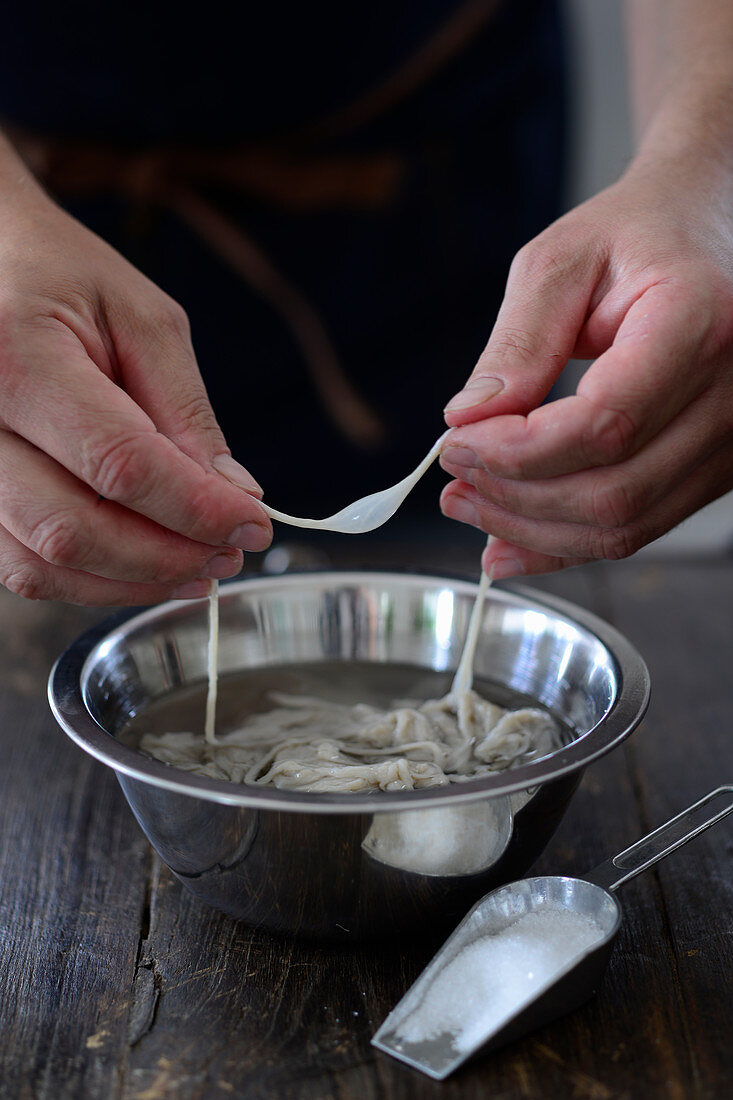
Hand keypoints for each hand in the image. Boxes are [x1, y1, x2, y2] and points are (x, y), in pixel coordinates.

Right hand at [0, 178, 271, 603]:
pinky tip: (145, 563)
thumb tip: (234, 495)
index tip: (254, 523)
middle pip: (73, 529)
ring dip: (133, 580)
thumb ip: (185, 410)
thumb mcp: (141, 318)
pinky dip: (92, 579)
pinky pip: (22, 566)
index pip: (119, 462)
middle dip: (168, 556)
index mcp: (16, 354)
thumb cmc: (60, 275)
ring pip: (42, 564)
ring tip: (198, 564)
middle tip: (231, 551)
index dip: (196, 508)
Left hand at [440, 158, 732, 576]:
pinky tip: (508, 540)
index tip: (457, 442)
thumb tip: (469, 418)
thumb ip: (518, 341)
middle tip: (453, 474)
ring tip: (468, 503)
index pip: (605, 423)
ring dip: (531, 529)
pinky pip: (637, 528)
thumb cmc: (638, 235)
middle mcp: (732, 392)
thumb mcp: (562, 261)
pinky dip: (564, 543)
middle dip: (514, 495)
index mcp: (699, 321)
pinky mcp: (715, 468)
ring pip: (624, 524)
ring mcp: (732, 439)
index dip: (519, 450)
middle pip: (613, 490)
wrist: (702, 232)